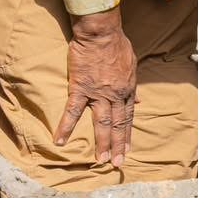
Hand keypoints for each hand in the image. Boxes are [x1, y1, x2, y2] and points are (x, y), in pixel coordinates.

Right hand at [53, 8, 136, 165]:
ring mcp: (99, 93)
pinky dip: (65, 127)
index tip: (128, 149)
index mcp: (128, 89)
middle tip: (117, 163)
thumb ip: (132, 85)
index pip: (129, 117)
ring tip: (101, 160)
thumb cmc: (118, 45)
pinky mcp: (80, 88)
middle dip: (118, 145)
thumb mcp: (132, 65)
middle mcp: (116, 95)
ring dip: (102, 142)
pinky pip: (72, 111)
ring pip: (101, 122)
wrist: (101, 33)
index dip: (128, 134)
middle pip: (118, 124)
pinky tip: (59, 141)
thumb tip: (138, 101)